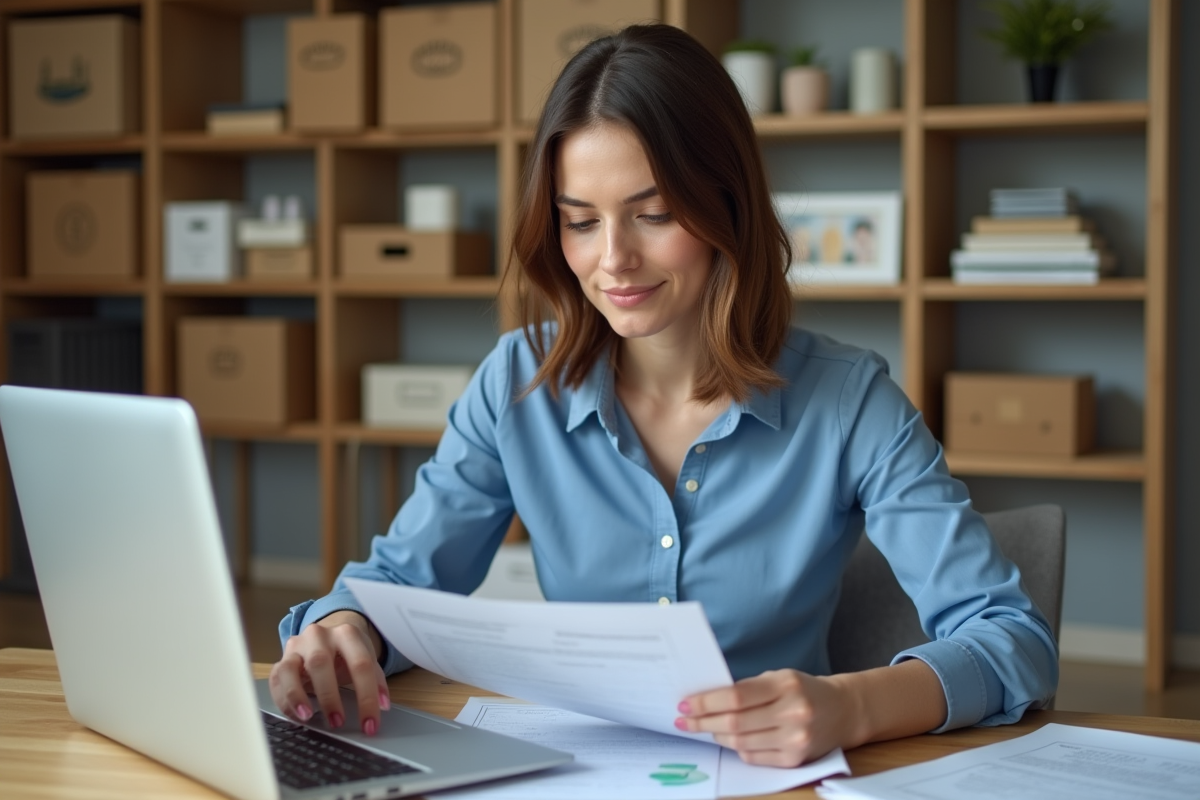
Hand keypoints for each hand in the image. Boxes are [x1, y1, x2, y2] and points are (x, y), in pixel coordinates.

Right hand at [269, 610, 390, 735]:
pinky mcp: (281, 660)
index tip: (370, 724)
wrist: (327, 636)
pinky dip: (284, 700)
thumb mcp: (365, 658)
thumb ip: (376, 680)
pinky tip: (297, 715)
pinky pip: (277, 680)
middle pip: (320, 662)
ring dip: (297, 696)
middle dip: (329, 696)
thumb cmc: (347, 653)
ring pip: (290, 669)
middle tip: (338, 722)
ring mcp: (296, 646)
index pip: (360, 663)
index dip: (368, 696)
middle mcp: (318, 635)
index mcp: (346, 633)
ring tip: (308, 717)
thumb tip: (382, 706)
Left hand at [674, 669, 858, 766]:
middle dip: (704, 721)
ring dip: (716, 735)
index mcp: (787, 685)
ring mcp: (796, 740)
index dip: (706, 702)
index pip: (735, 697)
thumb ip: (747, 688)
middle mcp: (793, 713)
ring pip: (741, 742)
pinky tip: (727, 738)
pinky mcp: (795, 760)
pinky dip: (736, 747)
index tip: (685, 704)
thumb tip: (706, 700)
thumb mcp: (779, 677)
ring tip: (703, 728)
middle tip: (684, 720)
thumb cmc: (803, 690)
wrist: (843, 711)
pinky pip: (754, 756)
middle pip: (735, 722)